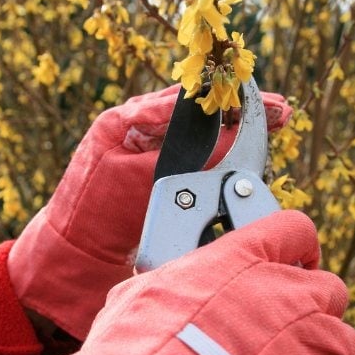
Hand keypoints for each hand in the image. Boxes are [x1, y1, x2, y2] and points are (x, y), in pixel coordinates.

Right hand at [0, 211, 354, 354]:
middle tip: (272, 342)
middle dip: (306, 314)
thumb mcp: (138, 300)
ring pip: (342, 343)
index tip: (288, 265)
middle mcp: (286, 291)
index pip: (294, 230)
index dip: (293, 250)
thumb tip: (162, 298)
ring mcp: (316, 340)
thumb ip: (171, 290)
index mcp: (240, 260)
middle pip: (326, 289)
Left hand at [8, 87, 292, 339]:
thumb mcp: (135, 178)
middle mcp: (143, 133)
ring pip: (203, 140)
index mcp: (130, 120)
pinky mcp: (161, 187)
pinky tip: (245, 164)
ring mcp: (152, 160)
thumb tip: (229, 139)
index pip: (189, 99)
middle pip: (201, 115)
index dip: (229, 97)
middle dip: (241, 113)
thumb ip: (179, 156)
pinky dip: (223, 164)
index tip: (265, 101)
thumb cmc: (91, 213)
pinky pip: (199, 168)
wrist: (73, 256)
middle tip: (281, 114)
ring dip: (236, 137)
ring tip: (270, 131)